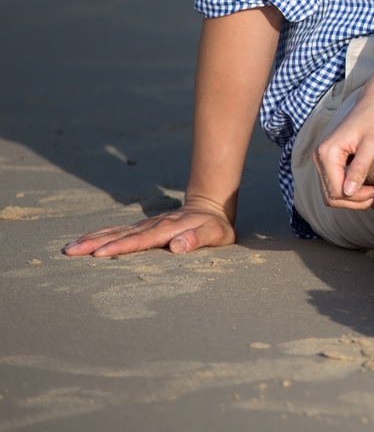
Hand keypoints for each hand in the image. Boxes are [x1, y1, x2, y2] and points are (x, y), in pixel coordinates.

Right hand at [62, 195, 234, 257]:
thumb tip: (177, 246)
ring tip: (69, 248)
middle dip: (95, 243)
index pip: (140, 240)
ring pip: (114, 231)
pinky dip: (99, 236)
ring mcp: (144, 225)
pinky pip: (116, 231)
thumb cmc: (213, 226)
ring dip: (92, 239)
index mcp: (167, 229)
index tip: (99, 254)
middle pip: (120, 235)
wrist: (210, 207)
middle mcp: (151, 226)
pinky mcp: (141, 227)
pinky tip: (83, 241)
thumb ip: (198, 238)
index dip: (120, 247)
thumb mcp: (215, 234)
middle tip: (71, 251)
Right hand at [314, 98, 373, 210]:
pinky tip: (368, 187)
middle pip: (331, 196)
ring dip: (353, 199)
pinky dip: (350, 191)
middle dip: (355, 201)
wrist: (373, 104)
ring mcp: (321, 160)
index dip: (357, 197)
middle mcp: (319, 157)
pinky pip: (334, 185)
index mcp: (327, 153)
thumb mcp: (372, 144)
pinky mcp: (328, 161)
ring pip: (332, 194)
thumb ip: (359, 167)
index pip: (336, 191)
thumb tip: (348, 193)